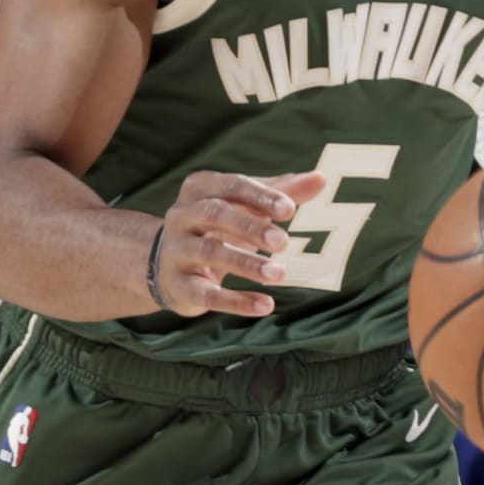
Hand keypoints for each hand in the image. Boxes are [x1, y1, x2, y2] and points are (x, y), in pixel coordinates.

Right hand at [150, 168, 326, 319]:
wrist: (164, 265)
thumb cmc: (215, 229)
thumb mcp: (244, 208)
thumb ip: (280, 194)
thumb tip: (319, 179)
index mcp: (200, 188)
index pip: (231, 186)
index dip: (260, 196)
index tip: (289, 209)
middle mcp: (182, 216)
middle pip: (215, 214)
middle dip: (250, 226)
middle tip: (283, 241)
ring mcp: (176, 251)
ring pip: (210, 253)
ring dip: (246, 264)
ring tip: (279, 273)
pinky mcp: (178, 286)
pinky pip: (207, 294)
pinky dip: (237, 301)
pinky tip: (265, 305)